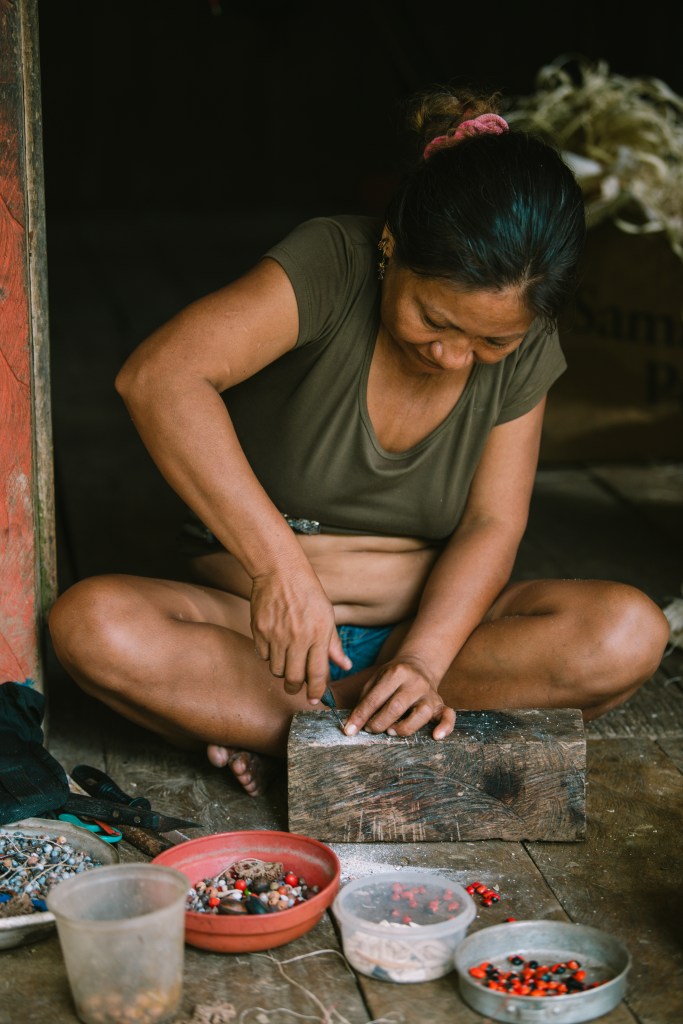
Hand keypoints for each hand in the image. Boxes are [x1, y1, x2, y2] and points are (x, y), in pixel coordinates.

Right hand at [250, 565, 350, 702]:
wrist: (280, 572)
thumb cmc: (308, 593)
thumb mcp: (328, 616)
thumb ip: (334, 644)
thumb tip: (345, 665)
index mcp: (319, 634)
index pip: (318, 674)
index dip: (316, 691)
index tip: (314, 698)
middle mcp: (297, 638)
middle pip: (294, 678)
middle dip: (296, 689)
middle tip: (297, 688)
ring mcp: (276, 635)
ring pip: (276, 670)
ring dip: (282, 671)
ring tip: (287, 662)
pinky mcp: (259, 631)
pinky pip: (262, 656)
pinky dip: (268, 657)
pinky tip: (274, 646)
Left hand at [342, 657, 454, 739]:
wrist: (418, 665)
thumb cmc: (392, 678)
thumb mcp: (376, 679)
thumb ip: (366, 699)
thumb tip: (352, 724)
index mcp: (397, 672)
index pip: (376, 698)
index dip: (361, 715)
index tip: (349, 730)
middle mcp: (415, 682)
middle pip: (396, 707)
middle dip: (378, 723)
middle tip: (369, 729)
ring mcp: (430, 694)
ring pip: (421, 714)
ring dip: (403, 728)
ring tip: (391, 731)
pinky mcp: (440, 704)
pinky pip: (448, 716)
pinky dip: (445, 727)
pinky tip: (436, 737)